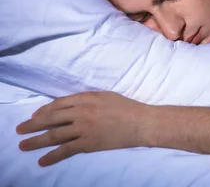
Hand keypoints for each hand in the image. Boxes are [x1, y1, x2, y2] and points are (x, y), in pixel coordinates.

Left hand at [16, 91, 149, 165]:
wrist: (141, 123)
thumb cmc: (127, 108)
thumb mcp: (106, 96)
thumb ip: (88, 99)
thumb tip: (71, 106)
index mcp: (86, 98)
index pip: (59, 104)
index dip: (44, 110)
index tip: (36, 115)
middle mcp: (82, 112)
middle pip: (51, 118)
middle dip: (32, 124)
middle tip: (19, 129)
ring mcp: (84, 129)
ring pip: (54, 134)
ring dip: (36, 140)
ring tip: (23, 145)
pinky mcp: (88, 143)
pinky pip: (66, 150)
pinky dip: (52, 156)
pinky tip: (42, 161)